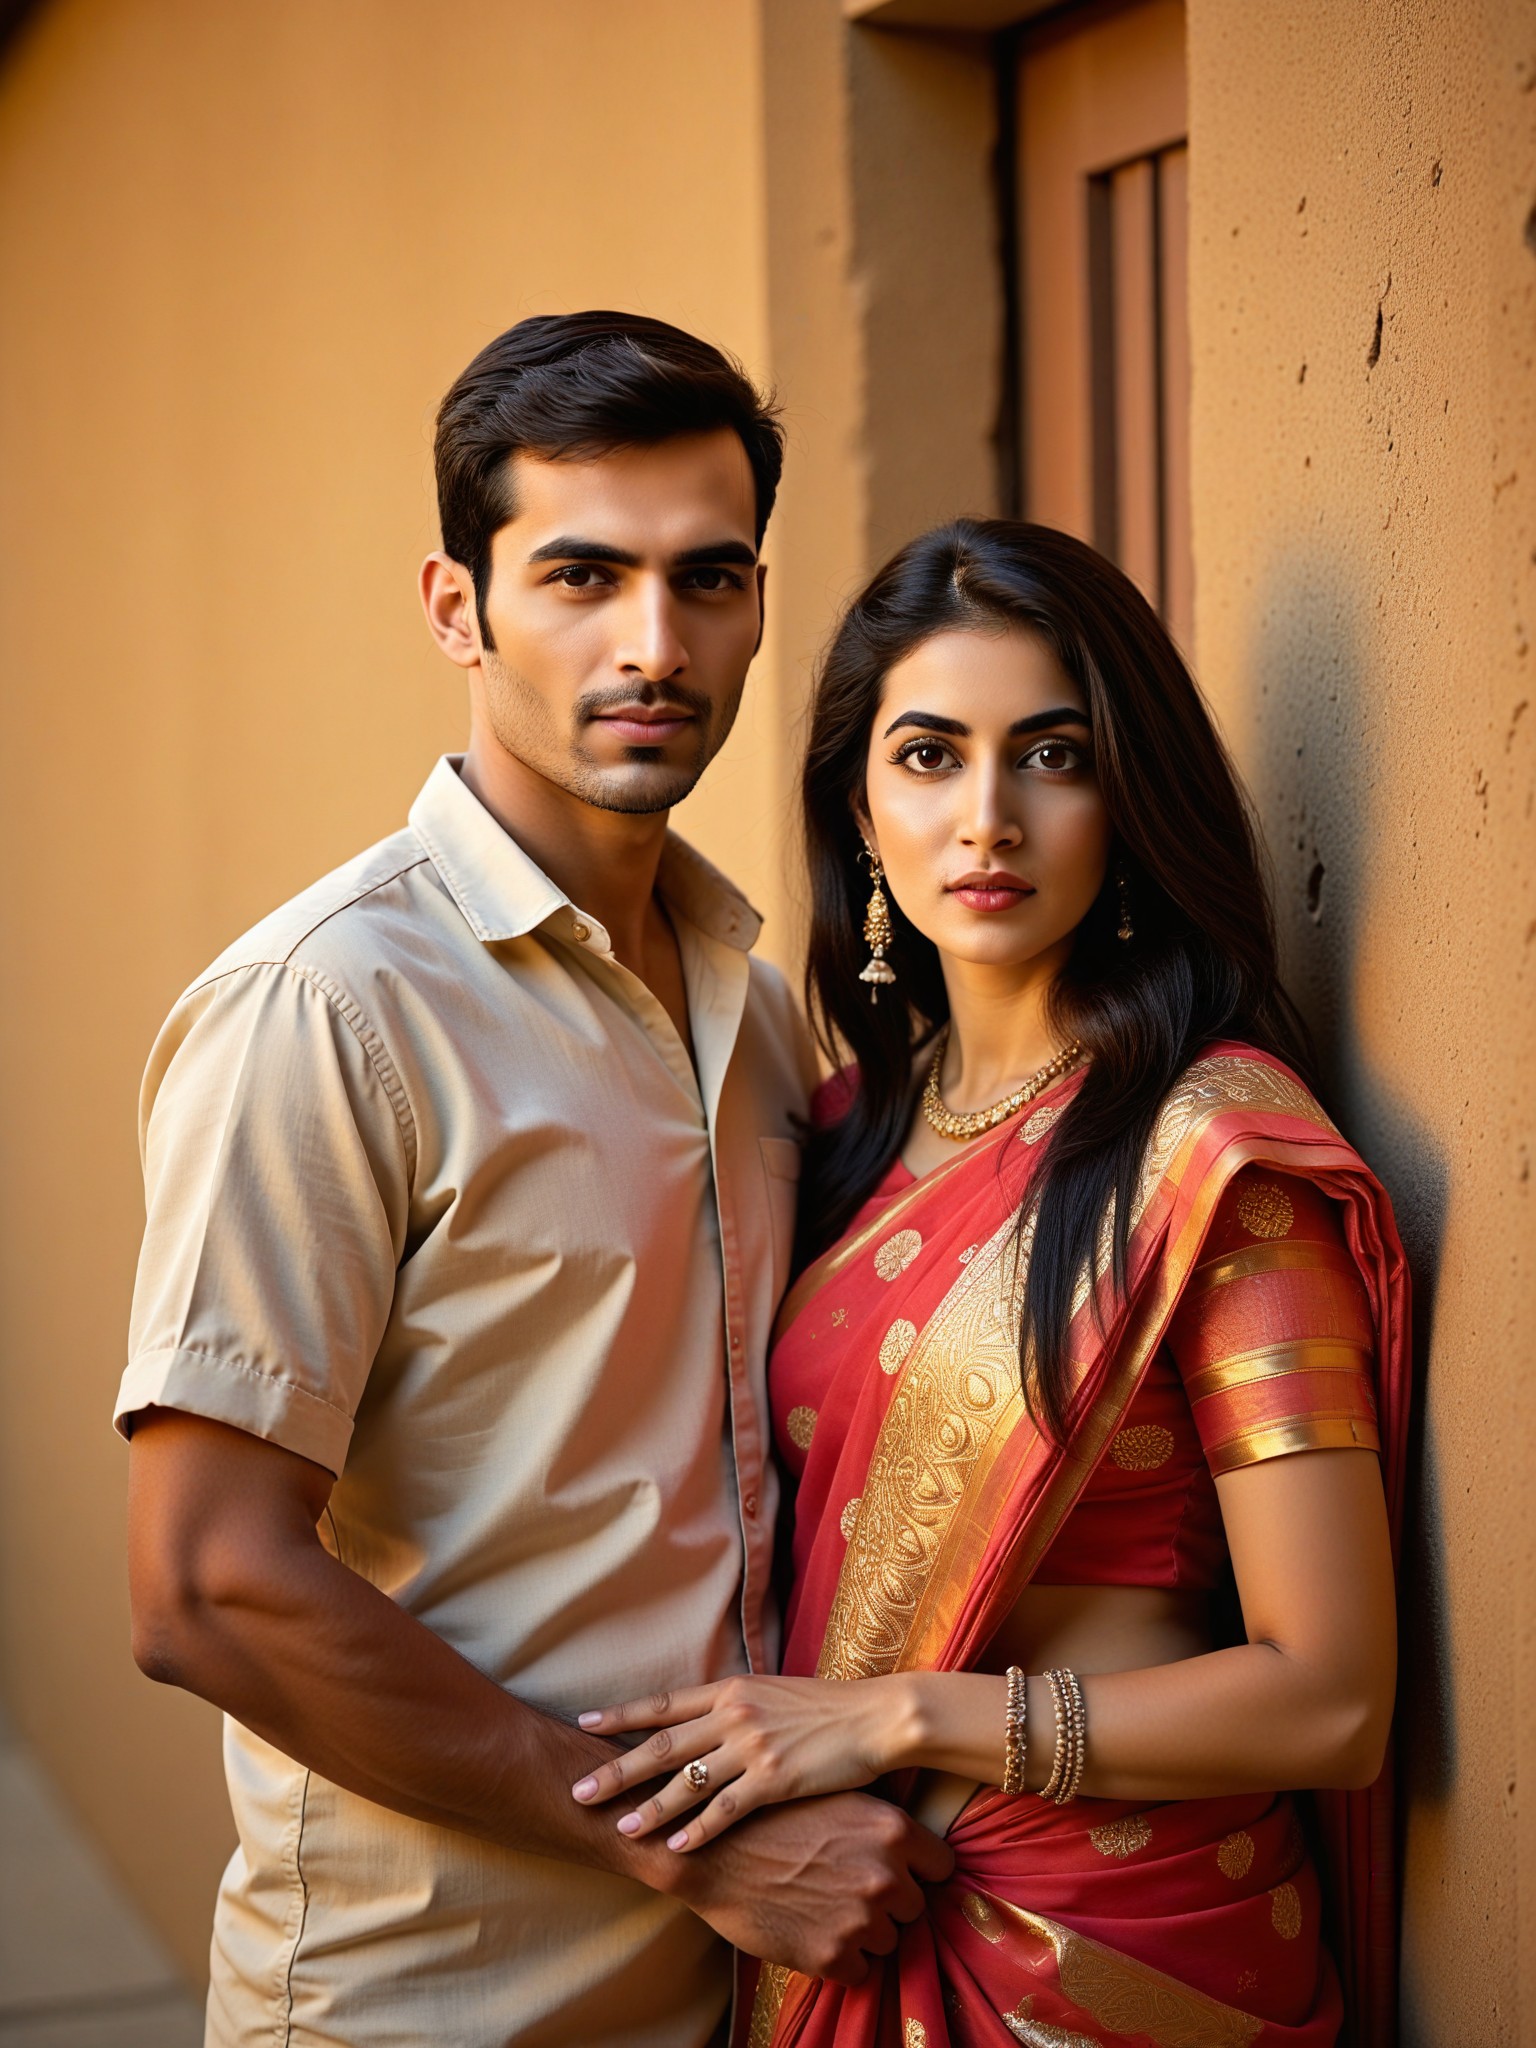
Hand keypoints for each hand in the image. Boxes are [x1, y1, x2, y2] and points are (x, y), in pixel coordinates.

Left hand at [571, 1674, 914, 1848]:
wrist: (875, 1716)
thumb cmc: (828, 1707)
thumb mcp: (774, 1694)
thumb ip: (736, 1707)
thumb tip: (706, 1718)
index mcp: (730, 1690)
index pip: (664, 1703)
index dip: (622, 1715)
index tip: (585, 1722)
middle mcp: (733, 1714)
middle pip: (662, 1745)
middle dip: (616, 1769)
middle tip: (578, 1790)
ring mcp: (753, 1747)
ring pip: (687, 1783)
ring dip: (650, 1807)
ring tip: (620, 1828)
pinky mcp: (775, 1779)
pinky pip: (726, 1810)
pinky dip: (698, 1830)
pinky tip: (676, 1847)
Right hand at [658, 1791, 953, 1986]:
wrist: (713, 1850)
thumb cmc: (773, 1816)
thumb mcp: (835, 1797)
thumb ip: (880, 1821)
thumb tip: (913, 1841)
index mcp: (891, 1830)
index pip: (943, 1865)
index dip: (921, 1870)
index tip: (903, 1871)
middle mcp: (885, 1875)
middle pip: (915, 1905)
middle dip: (888, 1901)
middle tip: (847, 1886)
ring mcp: (861, 1919)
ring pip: (888, 1939)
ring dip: (864, 1930)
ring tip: (822, 1904)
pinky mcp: (833, 1957)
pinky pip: (860, 1970)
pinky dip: (841, 1958)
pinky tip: (812, 1928)